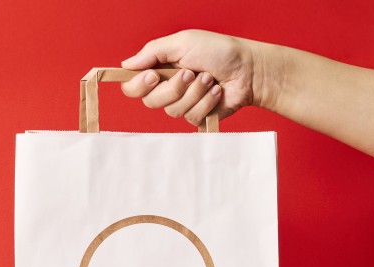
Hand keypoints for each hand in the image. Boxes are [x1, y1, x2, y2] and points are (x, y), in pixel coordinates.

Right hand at [120, 30, 260, 125]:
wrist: (247, 69)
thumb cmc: (219, 51)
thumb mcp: (183, 42)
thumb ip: (152, 52)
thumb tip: (126, 64)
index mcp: (160, 68)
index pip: (133, 86)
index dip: (139, 85)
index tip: (153, 76)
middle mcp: (168, 88)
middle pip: (150, 101)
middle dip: (173, 87)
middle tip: (190, 73)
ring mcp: (182, 104)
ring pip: (172, 110)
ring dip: (194, 92)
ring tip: (209, 78)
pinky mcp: (196, 117)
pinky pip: (191, 117)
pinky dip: (206, 102)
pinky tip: (217, 91)